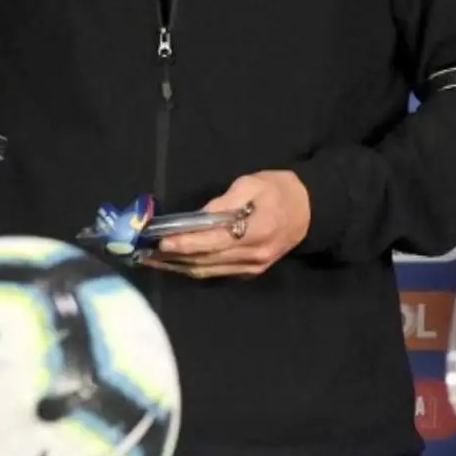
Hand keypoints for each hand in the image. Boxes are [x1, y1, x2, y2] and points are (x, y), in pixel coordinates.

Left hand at [141, 171, 310, 279]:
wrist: (310, 210)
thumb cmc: (280, 190)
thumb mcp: (253, 183)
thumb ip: (225, 202)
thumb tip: (197, 218)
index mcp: (257, 229)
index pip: (213, 240)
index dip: (186, 242)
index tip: (161, 239)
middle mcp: (254, 255)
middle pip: (206, 261)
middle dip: (174, 257)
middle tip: (146, 251)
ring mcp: (252, 267)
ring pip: (208, 271)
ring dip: (179, 266)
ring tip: (153, 259)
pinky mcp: (251, 272)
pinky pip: (217, 272)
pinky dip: (194, 268)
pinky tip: (176, 262)